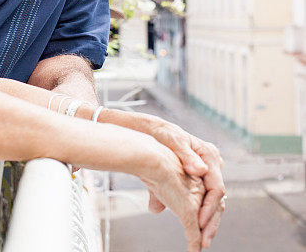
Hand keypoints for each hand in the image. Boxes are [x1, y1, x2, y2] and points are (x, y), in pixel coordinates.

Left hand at [148, 119, 224, 245]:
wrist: (154, 131)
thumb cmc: (164, 134)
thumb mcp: (174, 141)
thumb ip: (186, 156)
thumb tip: (201, 171)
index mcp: (209, 155)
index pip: (217, 188)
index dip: (210, 207)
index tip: (199, 222)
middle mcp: (211, 165)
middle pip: (217, 198)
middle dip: (211, 221)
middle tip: (204, 241)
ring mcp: (206, 172)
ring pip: (212, 202)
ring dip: (207, 222)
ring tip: (201, 242)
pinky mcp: (197, 179)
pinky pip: (202, 199)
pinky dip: (200, 214)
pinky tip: (194, 230)